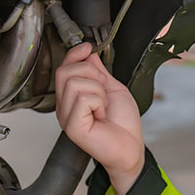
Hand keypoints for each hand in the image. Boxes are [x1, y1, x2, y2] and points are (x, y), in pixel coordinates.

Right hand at [55, 42, 143, 194]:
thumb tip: (87, 52)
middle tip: (103, 91)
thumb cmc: (123, 123)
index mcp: (72, 97)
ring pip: (74, 83)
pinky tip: (101, 116)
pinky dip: (98, 103)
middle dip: (90, 73)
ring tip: (103, 107)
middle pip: (65, 71)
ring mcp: (66, 117)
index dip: (75, 54)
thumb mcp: (111, 87)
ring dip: (98, 91)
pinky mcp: (72, 126)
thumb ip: (98, 70)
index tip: (88, 48)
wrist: (131, 146)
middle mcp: (65, 106)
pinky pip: (83, 99)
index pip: (63, 67)